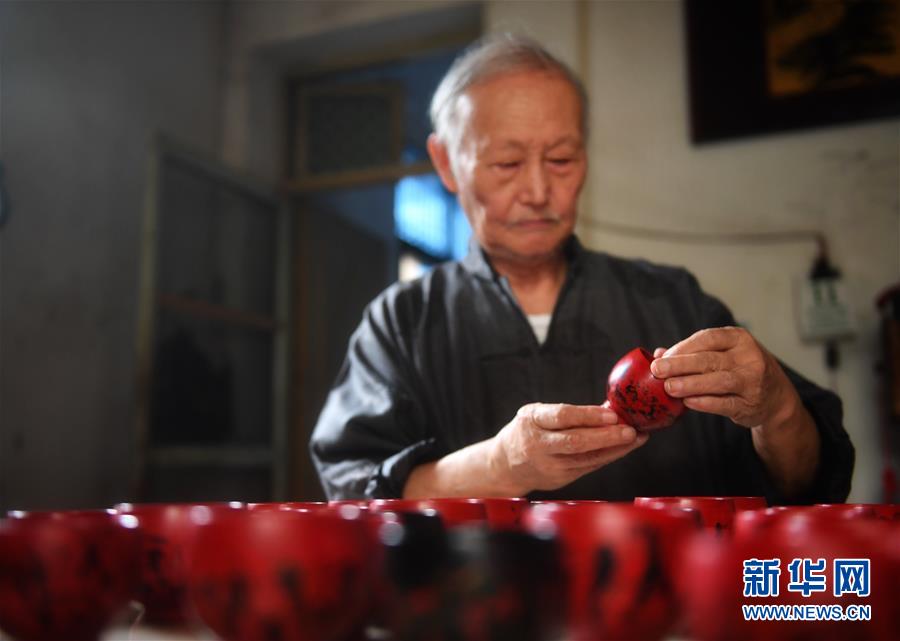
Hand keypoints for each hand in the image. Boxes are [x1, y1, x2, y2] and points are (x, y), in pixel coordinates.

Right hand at [490, 403, 647, 493]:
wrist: (505, 465)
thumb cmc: (527, 431)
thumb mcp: (536, 414)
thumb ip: (566, 413)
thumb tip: (608, 408)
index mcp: (532, 421)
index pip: (562, 417)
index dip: (588, 416)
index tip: (612, 415)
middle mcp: (539, 445)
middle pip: (576, 441)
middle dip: (607, 437)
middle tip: (631, 430)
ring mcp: (549, 465)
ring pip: (587, 458)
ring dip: (615, 449)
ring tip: (636, 438)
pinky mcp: (560, 479)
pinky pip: (589, 467)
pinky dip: (608, 457)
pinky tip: (623, 448)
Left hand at [649, 326, 797, 428]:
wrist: (776, 397)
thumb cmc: (740, 369)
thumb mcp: (723, 354)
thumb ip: (692, 353)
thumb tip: (658, 354)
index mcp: (739, 338)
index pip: (707, 338)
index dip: (682, 348)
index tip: (661, 358)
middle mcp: (749, 357)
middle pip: (709, 360)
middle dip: (680, 365)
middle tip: (658, 370)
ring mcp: (753, 381)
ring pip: (718, 381)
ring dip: (691, 384)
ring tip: (668, 387)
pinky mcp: (751, 404)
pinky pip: (725, 403)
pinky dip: (705, 402)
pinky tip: (687, 402)